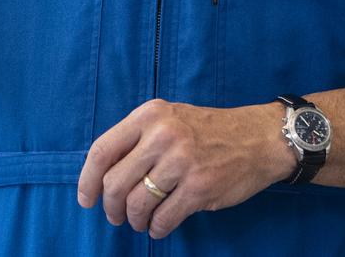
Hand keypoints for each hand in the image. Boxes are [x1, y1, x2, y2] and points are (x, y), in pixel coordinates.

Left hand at [77, 98, 294, 238]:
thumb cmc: (208, 131)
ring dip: (134, 220)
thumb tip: (103, 175)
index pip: (102, 150)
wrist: (257, 138)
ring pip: (137, 203)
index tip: (86, 199)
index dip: (87, 180)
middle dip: (111, 206)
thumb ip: (138, 139)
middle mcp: (162, 135)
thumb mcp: (169, 119)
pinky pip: (163, 218)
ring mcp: (181, 161)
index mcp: (149, 115)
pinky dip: (156, 228)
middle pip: (116, 182)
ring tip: (141, 221)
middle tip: (116, 215)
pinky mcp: (199, 187)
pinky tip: (159, 226)